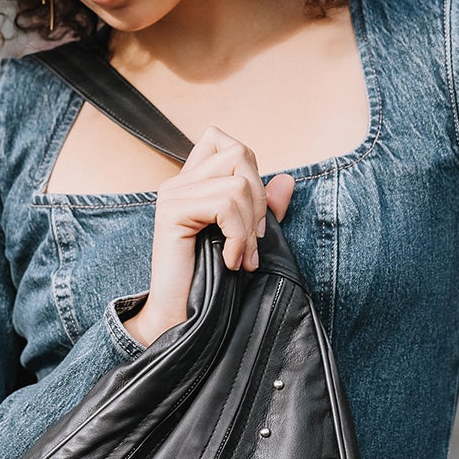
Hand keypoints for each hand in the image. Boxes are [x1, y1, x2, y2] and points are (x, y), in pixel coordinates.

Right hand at [124, 127, 294, 346]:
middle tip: (252, 241)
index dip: (249, 169)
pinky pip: (224, 206)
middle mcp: (179, 182)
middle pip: (239, 154)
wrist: (183, 318)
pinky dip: (237, 237)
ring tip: (241, 257)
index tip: (249, 215)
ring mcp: (172, 194)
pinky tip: (229, 261)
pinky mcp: (171, 212)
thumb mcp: (247, 239)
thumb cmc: (213, 281)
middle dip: (259, 200)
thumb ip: (265, 210)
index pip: (222, 139)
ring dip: (249, 227)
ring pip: (237, 184)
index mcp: (194, 182)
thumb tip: (287, 179)